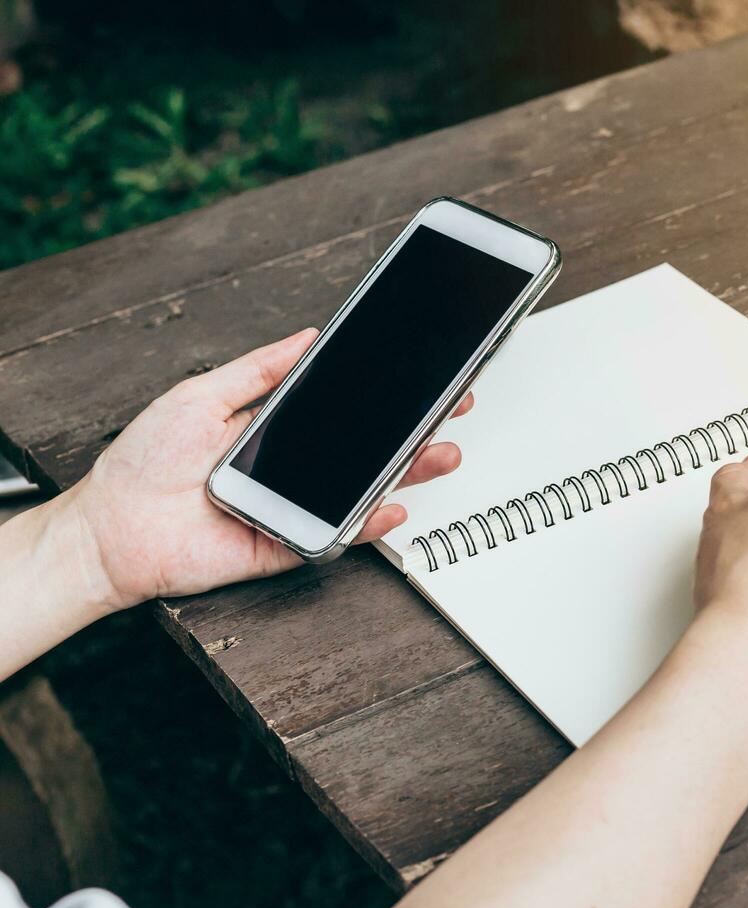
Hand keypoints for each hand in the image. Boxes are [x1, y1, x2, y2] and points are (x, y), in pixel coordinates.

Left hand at [67, 328, 467, 609]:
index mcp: (275, 429)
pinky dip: (368, 524)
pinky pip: (337, 534)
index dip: (384, 398)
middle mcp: (292, 468)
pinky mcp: (288, 544)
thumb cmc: (142, 463)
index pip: (344, 411)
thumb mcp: (201, 395)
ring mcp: (295, 506)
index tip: (420, 380)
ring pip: (363, 490)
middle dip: (414, 433)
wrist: (112, 528)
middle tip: (451, 413)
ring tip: (440, 454)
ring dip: (406, 473)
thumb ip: (257, 370)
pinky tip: (392, 505)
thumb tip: (305, 338)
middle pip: (366, 450)